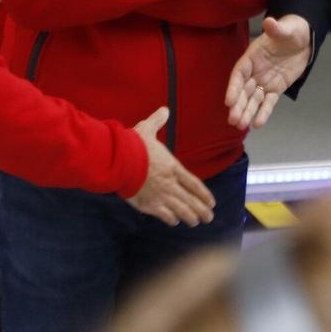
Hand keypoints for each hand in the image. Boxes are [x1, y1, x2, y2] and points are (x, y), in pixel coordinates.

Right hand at [124, 107, 215, 226]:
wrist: (118, 161)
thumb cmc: (133, 145)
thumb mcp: (147, 129)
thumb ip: (157, 120)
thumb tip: (165, 109)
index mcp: (173, 167)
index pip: (194, 184)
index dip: (204, 194)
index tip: (212, 202)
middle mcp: (170, 184)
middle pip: (191, 200)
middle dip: (202, 210)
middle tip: (209, 217)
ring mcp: (160, 196)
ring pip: (181, 210)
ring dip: (190, 217)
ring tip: (196, 222)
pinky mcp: (148, 205)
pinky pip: (164, 215)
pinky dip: (171, 219)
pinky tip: (175, 221)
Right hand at [225, 15, 311, 130]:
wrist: (304, 39)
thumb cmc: (291, 30)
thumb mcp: (285, 29)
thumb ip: (276, 28)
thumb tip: (269, 21)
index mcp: (252, 56)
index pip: (239, 73)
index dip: (233, 87)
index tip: (229, 100)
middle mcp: (255, 71)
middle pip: (244, 90)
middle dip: (238, 105)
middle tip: (234, 120)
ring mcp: (265, 81)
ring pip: (253, 99)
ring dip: (247, 112)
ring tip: (241, 126)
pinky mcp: (276, 88)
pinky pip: (268, 102)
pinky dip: (264, 112)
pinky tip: (258, 123)